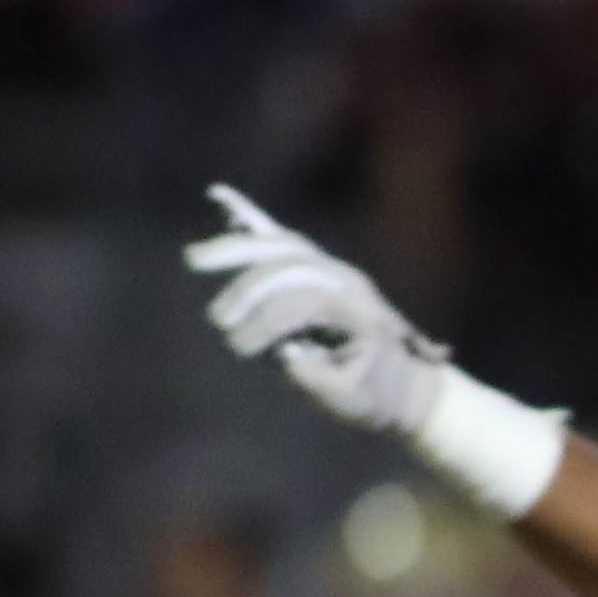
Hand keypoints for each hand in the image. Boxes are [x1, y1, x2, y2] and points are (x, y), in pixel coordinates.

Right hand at [184, 184, 448, 439]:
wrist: (404, 385)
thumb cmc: (375, 396)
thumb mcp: (352, 400)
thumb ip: (319, 380)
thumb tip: (285, 355)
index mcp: (359, 312)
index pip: (305, 301)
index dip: (267, 321)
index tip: (239, 349)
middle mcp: (346, 282)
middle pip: (292, 263)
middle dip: (248, 286)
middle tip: (218, 320)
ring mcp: (333, 271)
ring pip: (282, 245)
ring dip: (236, 248)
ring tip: (193, 260)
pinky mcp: (316, 270)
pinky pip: (281, 238)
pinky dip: (249, 219)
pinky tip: (218, 196)